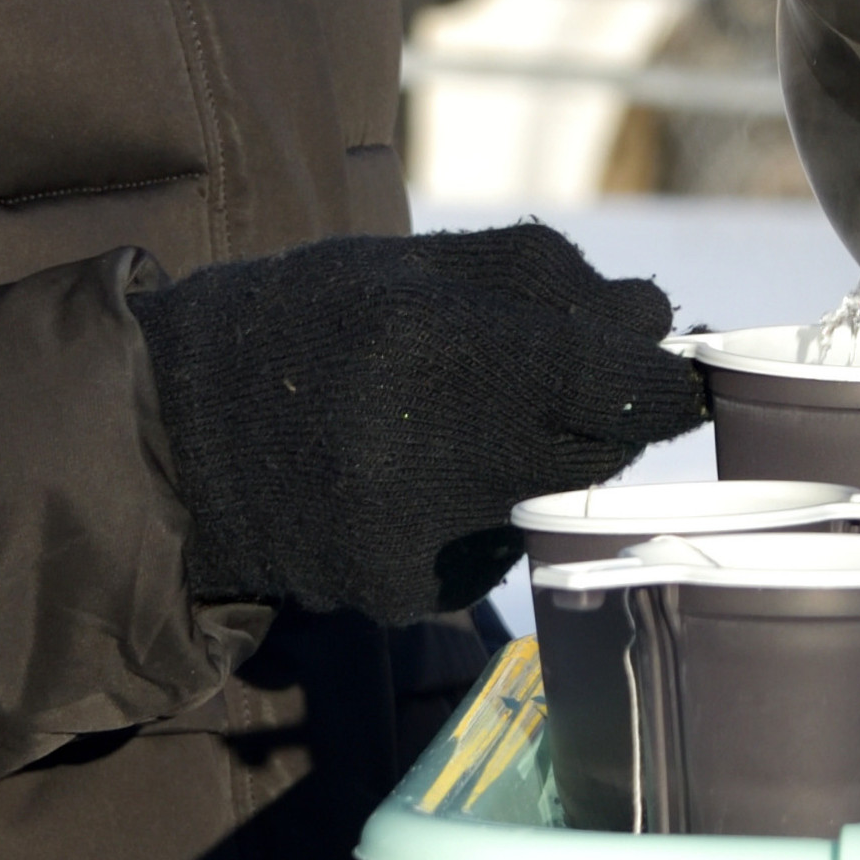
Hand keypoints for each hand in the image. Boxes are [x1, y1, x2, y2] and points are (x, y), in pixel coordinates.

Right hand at [130, 222, 709, 620]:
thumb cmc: (308, 325)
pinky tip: (417, 481)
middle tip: (555, 383)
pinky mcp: (410, 593)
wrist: (175, 439)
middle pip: (598, 448)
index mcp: (438, 345)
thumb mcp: (410, 266)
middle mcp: (436, 451)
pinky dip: (485, 511)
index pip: (612, 383)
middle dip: (603, 415)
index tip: (685, 370)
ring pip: (554, 499)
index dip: (666, 380)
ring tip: (458, 423)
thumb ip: (543, 280)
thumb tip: (657, 315)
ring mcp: (422, 536)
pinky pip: (497, 546)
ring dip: (541, 461)